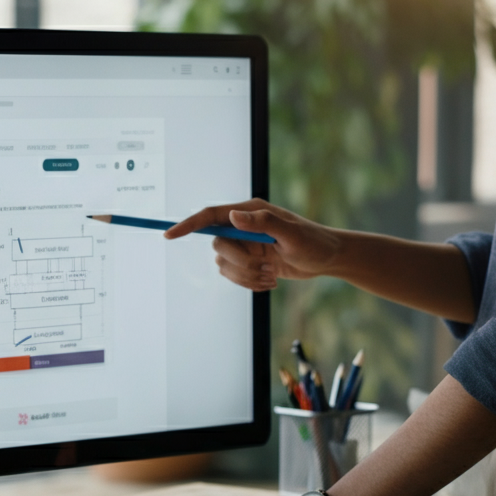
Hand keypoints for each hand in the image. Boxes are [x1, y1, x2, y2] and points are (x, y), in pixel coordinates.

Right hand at [164, 200, 340, 291]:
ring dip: (246, 276)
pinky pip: (233, 277)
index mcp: (250, 212)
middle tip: (266, 269)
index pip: (211, 215)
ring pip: (224, 265)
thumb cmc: (313, 242)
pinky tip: (270, 282)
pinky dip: (249, 284)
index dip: (189, 224)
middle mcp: (243, 226)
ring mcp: (245, 245)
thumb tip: (233, 215)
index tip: (170, 234)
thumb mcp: (291, 233)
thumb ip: (262, 222)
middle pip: (218, 245)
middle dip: (239, 263)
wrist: (326, 259)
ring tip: (272, 277)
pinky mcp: (248, 261)